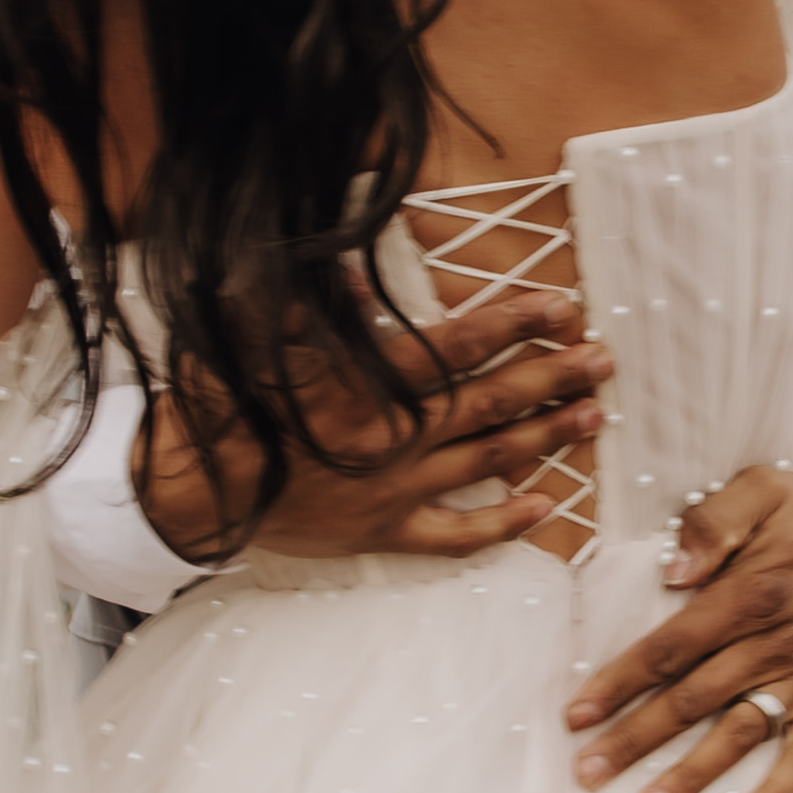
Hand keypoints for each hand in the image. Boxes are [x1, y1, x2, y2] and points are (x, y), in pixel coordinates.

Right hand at [134, 292, 610, 563]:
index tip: (561, 308)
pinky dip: (499, 526)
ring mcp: (392, 491)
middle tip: (604, 359)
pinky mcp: (381, 533)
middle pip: (491, 404)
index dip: (514, 325)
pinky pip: (453, 536)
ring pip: (487, 464)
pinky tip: (540, 510)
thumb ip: (311, 299)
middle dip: (553, 378)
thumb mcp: (254, 335)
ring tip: (592, 417)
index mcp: (368, 387)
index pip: (458, 347)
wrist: (188, 494)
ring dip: (545, 438)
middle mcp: (393, 439)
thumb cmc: (221, 405)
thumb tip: (348, 255)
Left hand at [567, 466, 792, 792]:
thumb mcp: (760, 489)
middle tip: (590, 769)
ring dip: (692, 775)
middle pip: (691, 699)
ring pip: (739, 734)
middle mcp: (771, 643)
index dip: (620, 681)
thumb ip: (711, 523)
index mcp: (746, 592)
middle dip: (636, 738)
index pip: (669, 647)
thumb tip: (673, 571)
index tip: (579, 712)